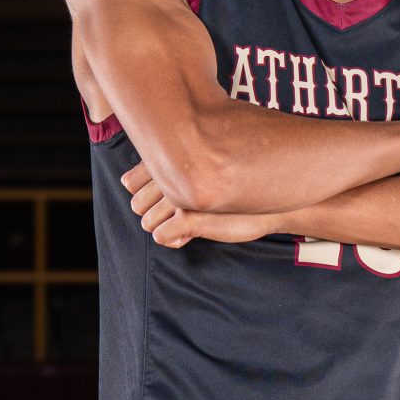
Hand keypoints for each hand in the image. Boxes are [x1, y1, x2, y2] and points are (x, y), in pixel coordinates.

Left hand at [121, 163, 281, 248]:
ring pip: (147, 222)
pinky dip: (172, 240)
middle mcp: (171, 174)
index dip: (142, 194)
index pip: (129, 183)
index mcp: (170, 159)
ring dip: (162, 227)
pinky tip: (189, 236)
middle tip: (179, 214)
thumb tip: (133, 183)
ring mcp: (179, 196)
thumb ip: (174, 167)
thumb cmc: (235, 184)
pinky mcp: (188, 217)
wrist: (270, 198)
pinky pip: (161, 236)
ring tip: (186, 225)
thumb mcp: (203, 168)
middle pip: (136, 205)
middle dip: (151, 213)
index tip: (164, 198)